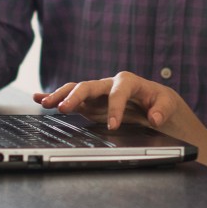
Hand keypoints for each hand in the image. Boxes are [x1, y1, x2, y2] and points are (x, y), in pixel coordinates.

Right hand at [34, 71, 206, 148]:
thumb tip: (154, 117)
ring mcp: (97, 93)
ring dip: (59, 95)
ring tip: (45, 102)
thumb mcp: (167, 104)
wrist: (153, 100)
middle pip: (89, 85)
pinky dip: (54, 96)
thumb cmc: (159, 101)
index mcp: (128, 81)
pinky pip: (70, 97)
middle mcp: (108, 84)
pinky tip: (39, 98)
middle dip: (75, 96)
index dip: (115, 108)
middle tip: (63, 108)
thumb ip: (162, 109)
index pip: (118, 92)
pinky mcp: (89, 102)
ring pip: (75, 89)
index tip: (113, 126)